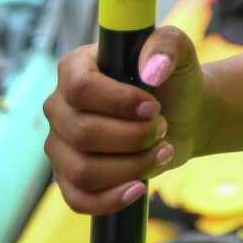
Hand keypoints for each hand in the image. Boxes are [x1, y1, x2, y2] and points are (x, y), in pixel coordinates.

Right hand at [43, 26, 208, 214]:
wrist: (183, 114)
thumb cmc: (173, 79)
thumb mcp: (178, 51)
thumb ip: (167, 44)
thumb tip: (152, 68)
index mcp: (75, 68)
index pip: (80, 88)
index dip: (118, 102)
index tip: (152, 107)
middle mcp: (59, 107)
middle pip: (83, 133)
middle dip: (133, 137)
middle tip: (162, 128)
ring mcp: (61, 145)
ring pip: (82, 170)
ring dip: (131, 166)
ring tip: (161, 151)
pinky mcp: (70, 178)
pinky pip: (78, 198)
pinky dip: (112, 198)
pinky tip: (139, 187)